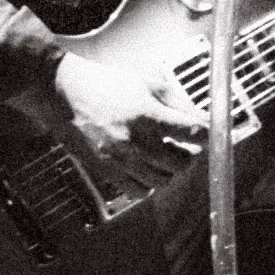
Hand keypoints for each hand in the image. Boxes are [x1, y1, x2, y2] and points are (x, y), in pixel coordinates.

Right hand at [48, 47, 205, 190]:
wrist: (63, 93)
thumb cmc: (105, 83)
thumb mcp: (146, 82)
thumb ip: (177, 103)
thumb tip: (201, 120)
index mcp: (150, 115)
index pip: (195, 133)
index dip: (208, 135)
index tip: (210, 135)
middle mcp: (138, 142)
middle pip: (182, 163)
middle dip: (187, 154)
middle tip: (181, 145)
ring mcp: (122, 160)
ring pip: (163, 180)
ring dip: (168, 169)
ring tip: (160, 154)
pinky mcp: (107, 172)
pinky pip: (139, 191)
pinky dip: (148, 183)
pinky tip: (144, 168)